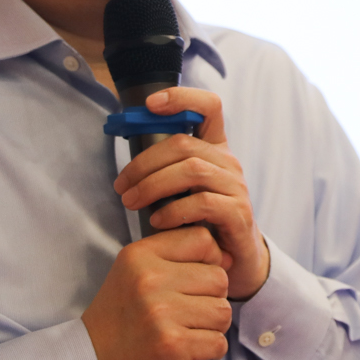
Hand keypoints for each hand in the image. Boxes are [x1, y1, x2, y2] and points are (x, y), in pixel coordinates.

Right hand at [80, 227, 230, 359]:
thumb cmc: (120, 320)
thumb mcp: (133, 274)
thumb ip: (172, 258)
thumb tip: (227, 257)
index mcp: (140, 255)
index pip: (202, 239)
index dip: (211, 260)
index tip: (197, 281)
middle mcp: (150, 279)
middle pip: (219, 278)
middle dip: (212, 299)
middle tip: (189, 315)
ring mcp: (161, 312)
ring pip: (222, 311)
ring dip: (213, 327)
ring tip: (188, 332)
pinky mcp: (171, 344)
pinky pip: (218, 342)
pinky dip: (209, 351)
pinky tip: (188, 353)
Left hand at [112, 87, 271, 300]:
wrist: (235, 261)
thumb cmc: (201, 222)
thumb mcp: (182, 190)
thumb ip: (164, 169)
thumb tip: (127, 153)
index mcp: (215, 148)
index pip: (209, 107)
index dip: (182, 97)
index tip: (150, 104)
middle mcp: (229, 162)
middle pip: (184, 143)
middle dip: (144, 163)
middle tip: (121, 186)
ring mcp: (236, 187)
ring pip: (191, 170)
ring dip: (153, 185)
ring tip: (131, 203)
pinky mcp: (238, 213)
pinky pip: (202, 203)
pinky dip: (174, 210)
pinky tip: (157, 222)